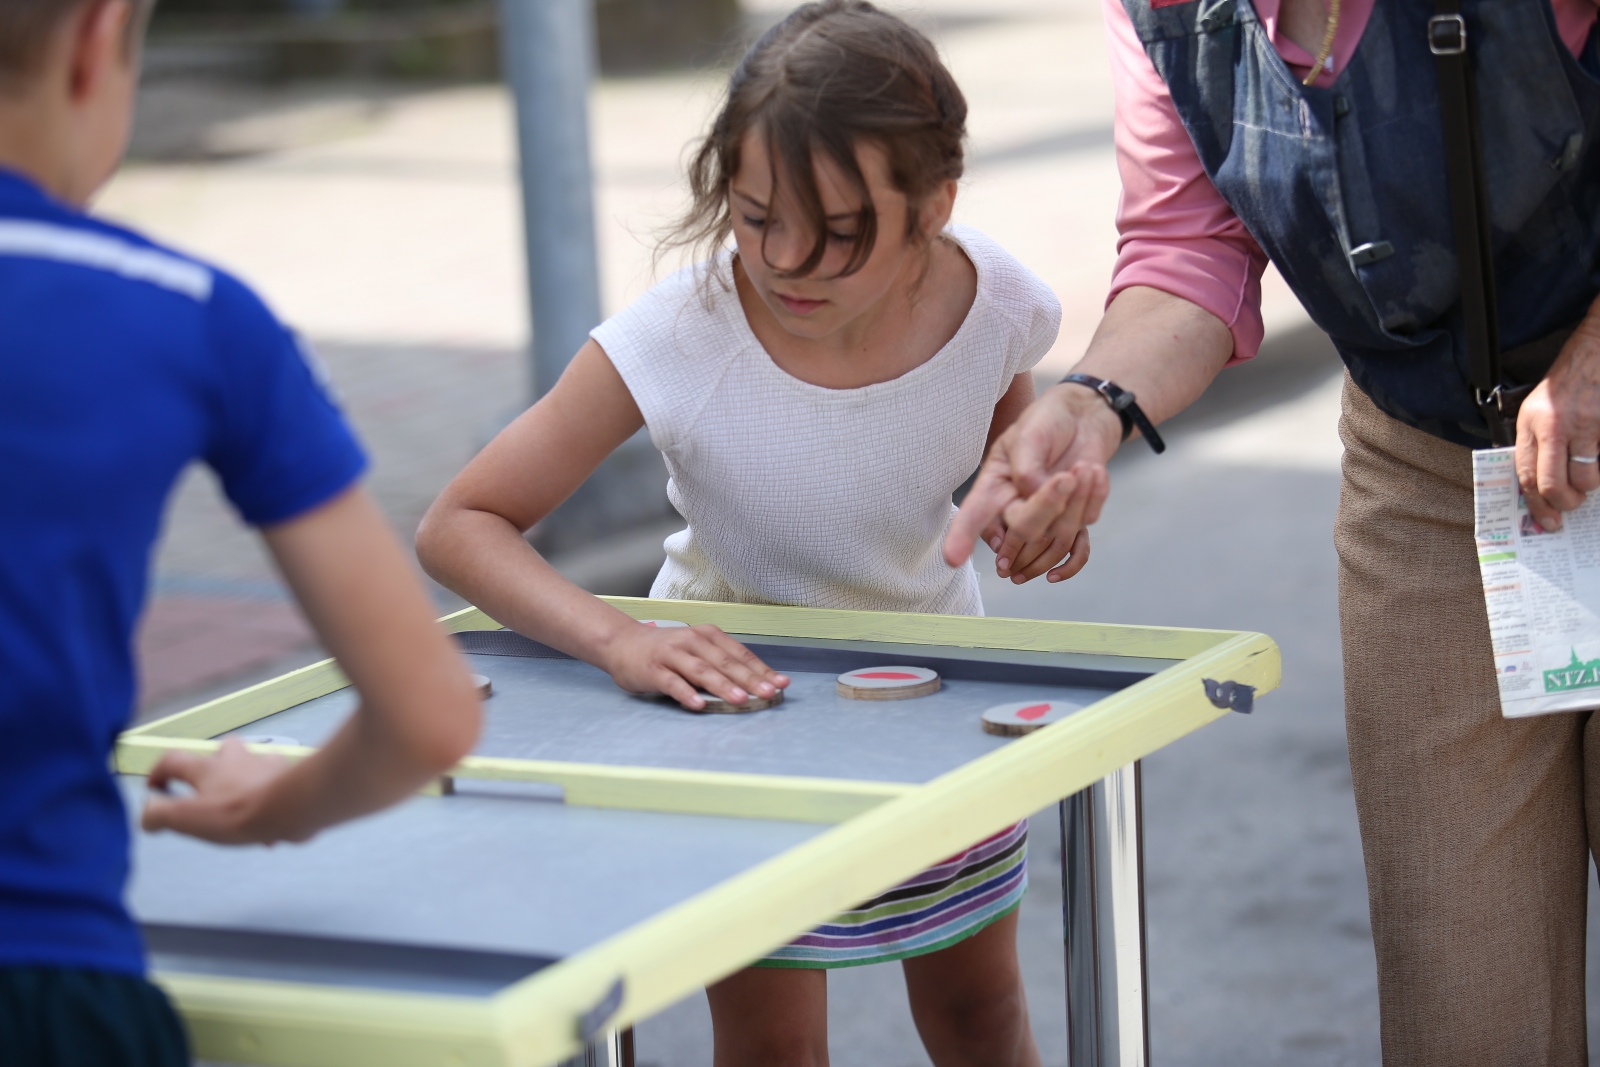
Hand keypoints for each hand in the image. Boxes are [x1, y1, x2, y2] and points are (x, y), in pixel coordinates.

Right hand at [141, 739, 299, 844]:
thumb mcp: (185, 817)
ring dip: (246, 776)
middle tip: (210, 791)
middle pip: (221, 750)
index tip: (155, 788)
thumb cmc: (234, 812)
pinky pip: (278, 780)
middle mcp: (236, 758)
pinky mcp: (289, 774)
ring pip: (253, 760)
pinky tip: (271, 818)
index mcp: (206, 768)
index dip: (159, 772)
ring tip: (243, 802)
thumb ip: (159, 814)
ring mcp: (265, 763)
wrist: (288, 808)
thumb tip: (148, 816)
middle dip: (213, 765)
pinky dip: (271, 794)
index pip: (173, 759)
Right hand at [602, 622, 788, 709]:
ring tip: (741, 700)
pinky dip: (686, 694)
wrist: (622, 643)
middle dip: (750, 679)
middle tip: (769, 693)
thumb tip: (755, 684)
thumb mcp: (697, 650)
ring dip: (723, 686)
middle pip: (726, 662)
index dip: (762, 670)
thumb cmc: (667, 651)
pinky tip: (699, 705)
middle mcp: (693, 641)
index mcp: (708, 636)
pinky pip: (672, 683)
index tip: (782, 684)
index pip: (740, 654)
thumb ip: (721, 664)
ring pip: (702, 671)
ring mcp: (672, 654)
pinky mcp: (653, 669)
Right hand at [947, 384, 1120, 581]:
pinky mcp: (1074, 521)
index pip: (973, 515)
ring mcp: (1046, 519)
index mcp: (994, 487)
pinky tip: (1094, 475)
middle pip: (1023, 531)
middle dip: (1047, 506)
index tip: (952, 557)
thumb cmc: (1047, 421)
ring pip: (1057, 537)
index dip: (962, 537)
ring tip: (1084, 467)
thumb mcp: (1029, 434)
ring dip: (1078, 502)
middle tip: (1066, 476)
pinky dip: (1094, 501)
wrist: (1083, 417)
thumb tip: (1036, 500)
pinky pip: (1084, 535)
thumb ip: (1027, 470)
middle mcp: (1014, 509)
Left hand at [1516, 310, 1599, 530]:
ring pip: (1583, 477)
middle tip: (1569, 508)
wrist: (1596, 347)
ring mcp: (1582, 424)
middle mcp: (1551, 425)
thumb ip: (1536, 441)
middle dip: (1562, 504)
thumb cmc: (1568, 380)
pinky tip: (1599, 465)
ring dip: (1587, 488)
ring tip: (1587, 484)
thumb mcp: (1538, 408)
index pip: (1524, 475)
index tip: (1544, 520)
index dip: (1534, 504)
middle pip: (1551, 483)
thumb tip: (1540, 484)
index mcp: (1529, 424)